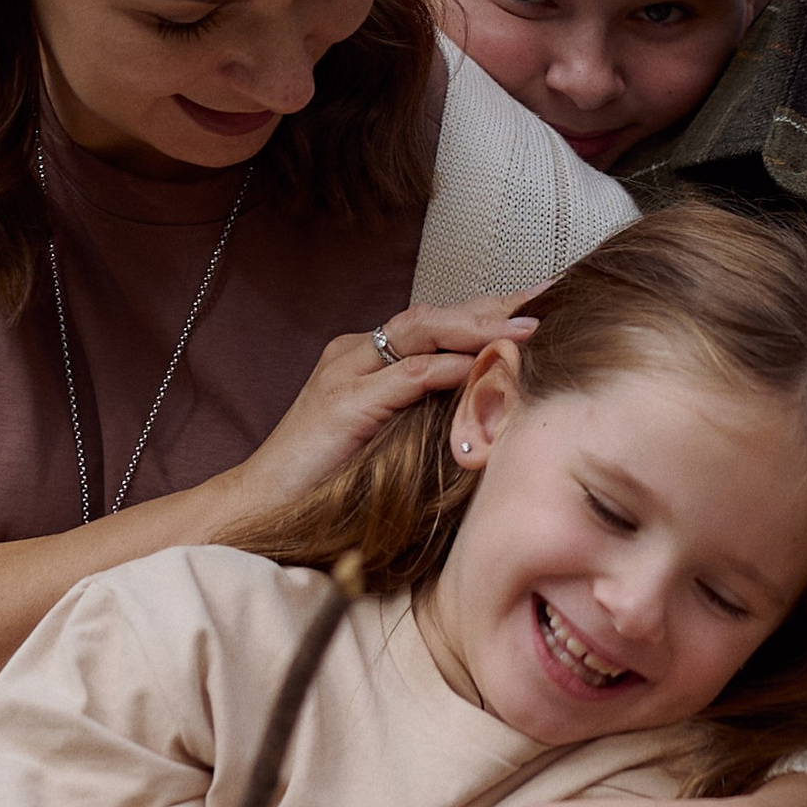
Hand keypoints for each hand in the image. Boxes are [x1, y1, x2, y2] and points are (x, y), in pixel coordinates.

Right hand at [219, 301, 536, 528]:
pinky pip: (406, 375)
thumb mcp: (390, 439)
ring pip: (422, 331)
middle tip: (546, 300)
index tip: (540, 304)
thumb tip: (493, 406)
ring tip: (526, 329)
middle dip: (494, 306)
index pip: (438, 322)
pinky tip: (480, 366)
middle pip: (436, 314)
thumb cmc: (327, 482)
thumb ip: (428, 413)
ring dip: (479, 328)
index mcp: (368, 358)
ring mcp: (345, 373)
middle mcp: (356, 353)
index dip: (489, 311)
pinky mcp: (343, 404)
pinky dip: (446, 368)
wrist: (261, 506)